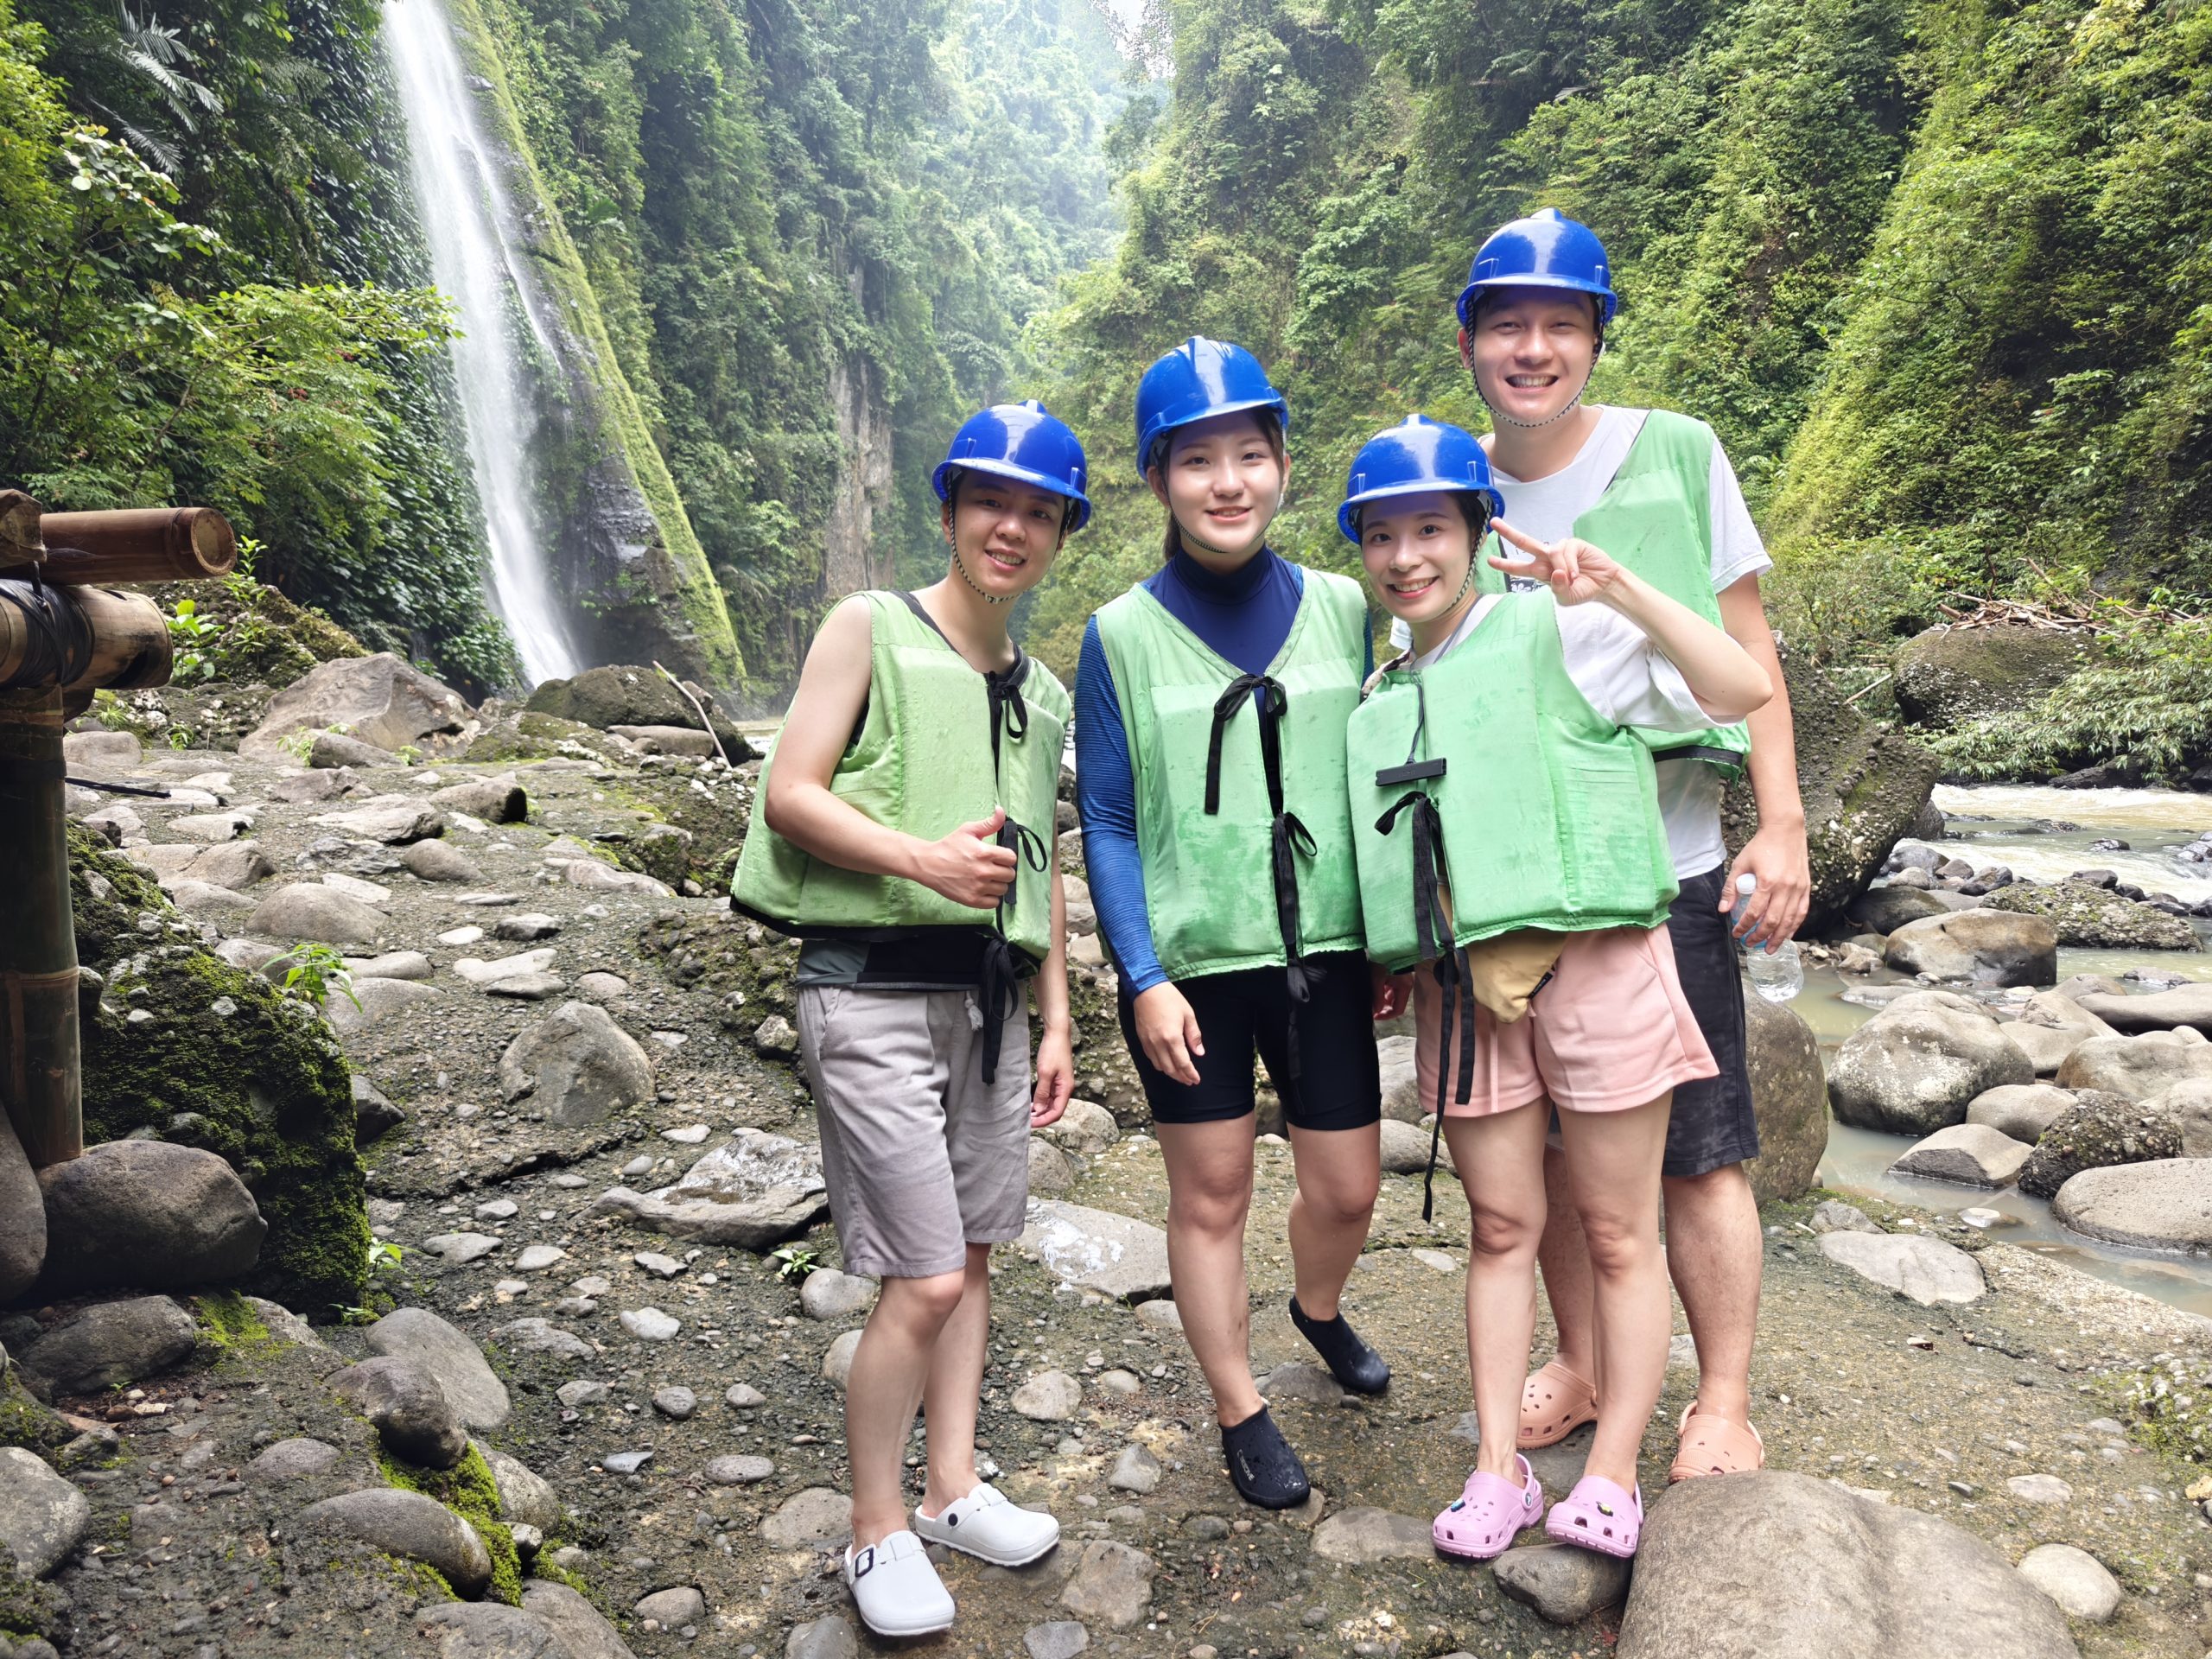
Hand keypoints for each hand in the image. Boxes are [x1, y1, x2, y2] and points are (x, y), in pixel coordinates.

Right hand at [911, 807, 1017, 908]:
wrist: (929, 864)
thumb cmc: (949, 846)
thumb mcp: (968, 830)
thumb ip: (989, 823)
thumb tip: (1001, 810)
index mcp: (985, 853)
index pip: (1012, 858)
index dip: (1006, 857)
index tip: (998, 857)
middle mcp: (983, 871)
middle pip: (1010, 875)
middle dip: (1003, 870)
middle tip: (992, 868)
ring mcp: (978, 887)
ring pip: (1003, 889)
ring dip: (998, 884)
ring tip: (987, 878)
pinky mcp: (972, 900)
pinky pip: (994, 903)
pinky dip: (991, 897)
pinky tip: (983, 889)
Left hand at [1031, 1023, 1074, 1126]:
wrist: (1057, 1033)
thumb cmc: (1053, 1050)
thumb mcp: (1045, 1073)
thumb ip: (1043, 1093)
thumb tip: (1040, 1110)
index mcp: (1066, 1089)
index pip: (1057, 1112)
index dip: (1045, 1120)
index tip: (1031, 1124)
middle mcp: (1065, 1088)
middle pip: (1055, 1110)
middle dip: (1042, 1117)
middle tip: (1027, 1122)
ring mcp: (1061, 1084)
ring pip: (1052, 1103)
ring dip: (1041, 1110)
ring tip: (1028, 1115)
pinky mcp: (1056, 1079)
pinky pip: (1050, 1095)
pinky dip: (1041, 1101)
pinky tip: (1032, 1104)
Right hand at [1131, 982, 1204, 1086]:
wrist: (1147, 989)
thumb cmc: (1170, 999)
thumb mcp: (1188, 1015)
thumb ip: (1194, 1036)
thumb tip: (1199, 1053)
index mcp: (1172, 1038)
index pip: (1183, 1063)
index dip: (1190, 1074)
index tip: (1196, 1079)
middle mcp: (1158, 1044)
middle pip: (1170, 1069)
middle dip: (1181, 1077)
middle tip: (1190, 1080)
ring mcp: (1148, 1043)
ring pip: (1159, 1066)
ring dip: (1170, 1073)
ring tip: (1180, 1074)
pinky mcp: (1142, 1040)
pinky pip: (1151, 1058)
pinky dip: (1160, 1065)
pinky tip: (1167, 1063)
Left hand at [1370, 962, 1411, 1020]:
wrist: (1385, 943)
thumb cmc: (1382, 959)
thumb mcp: (1377, 978)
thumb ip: (1377, 996)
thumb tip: (1376, 1011)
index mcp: (1404, 987)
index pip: (1398, 1010)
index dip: (1386, 1016)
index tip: (1374, 1016)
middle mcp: (1405, 985)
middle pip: (1395, 1004)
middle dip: (1383, 1008)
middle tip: (1371, 1009)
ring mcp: (1400, 981)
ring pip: (1391, 996)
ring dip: (1382, 1000)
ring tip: (1371, 999)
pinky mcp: (1395, 976)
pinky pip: (1390, 989)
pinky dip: (1382, 992)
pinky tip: (1374, 990)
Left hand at [1489, 518, 1622, 605]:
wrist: (1604, 584)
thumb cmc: (1583, 590)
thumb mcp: (1566, 597)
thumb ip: (1558, 588)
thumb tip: (1555, 572)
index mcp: (1541, 572)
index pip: (1519, 567)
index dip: (1505, 564)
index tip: (1489, 560)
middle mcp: (1547, 559)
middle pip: (1524, 542)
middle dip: (1509, 533)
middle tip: (1493, 522)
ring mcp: (1560, 550)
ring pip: (1550, 552)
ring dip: (1561, 568)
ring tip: (1572, 578)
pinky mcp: (1573, 544)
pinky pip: (1565, 552)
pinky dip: (1570, 565)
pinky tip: (1576, 572)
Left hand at [1725, 822, 1811, 949]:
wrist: (1785, 831)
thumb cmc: (1760, 847)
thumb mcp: (1740, 864)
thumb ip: (1731, 888)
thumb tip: (1723, 910)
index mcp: (1767, 882)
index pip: (1754, 912)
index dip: (1744, 926)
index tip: (1737, 934)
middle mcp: (1785, 887)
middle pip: (1774, 921)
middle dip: (1761, 936)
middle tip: (1750, 944)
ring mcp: (1798, 888)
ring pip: (1790, 920)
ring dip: (1779, 937)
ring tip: (1770, 949)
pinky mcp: (1806, 887)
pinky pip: (1802, 912)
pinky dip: (1794, 926)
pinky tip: (1787, 935)